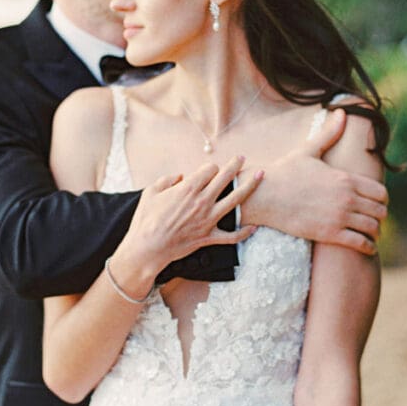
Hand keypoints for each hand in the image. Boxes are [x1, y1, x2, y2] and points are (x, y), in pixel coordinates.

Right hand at [110, 156, 259, 295]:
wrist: (148, 247)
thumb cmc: (146, 219)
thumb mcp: (150, 192)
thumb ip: (167, 180)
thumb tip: (180, 176)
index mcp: (188, 189)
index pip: (209, 169)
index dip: (210, 167)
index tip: (209, 170)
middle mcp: (202, 201)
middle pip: (225, 178)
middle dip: (235, 165)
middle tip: (241, 158)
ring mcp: (208, 220)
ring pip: (236, 200)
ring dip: (250, 186)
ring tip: (260, 176)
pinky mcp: (209, 237)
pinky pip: (231, 236)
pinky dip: (243, 233)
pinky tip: (253, 227)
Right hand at [242, 109, 387, 254]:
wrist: (265, 195)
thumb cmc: (285, 172)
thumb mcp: (309, 151)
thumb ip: (329, 134)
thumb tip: (341, 111)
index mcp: (345, 178)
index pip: (380, 192)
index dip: (383, 200)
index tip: (378, 204)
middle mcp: (347, 198)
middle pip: (380, 211)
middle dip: (380, 216)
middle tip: (374, 220)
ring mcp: (339, 216)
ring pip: (373, 228)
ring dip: (375, 232)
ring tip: (370, 234)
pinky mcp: (329, 233)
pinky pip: (360, 243)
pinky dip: (368, 246)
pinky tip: (367, 247)